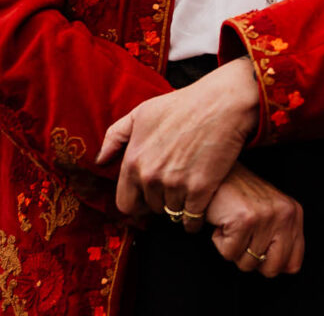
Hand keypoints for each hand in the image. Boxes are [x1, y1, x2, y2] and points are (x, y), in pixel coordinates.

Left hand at [96, 57, 260, 229]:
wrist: (223, 103)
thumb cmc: (183, 104)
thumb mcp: (142, 112)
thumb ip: (115, 136)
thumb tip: (100, 161)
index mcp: (133, 161)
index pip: (125, 204)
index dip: (138, 203)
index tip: (149, 198)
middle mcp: (150, 176)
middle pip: (151, 209)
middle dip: (161, 202)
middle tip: (175, 188)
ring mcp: (175, 184)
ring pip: (172, 214)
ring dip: (180, 207)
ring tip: (190, 191)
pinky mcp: (200, 189)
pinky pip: (192, 220)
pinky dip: (196, 219)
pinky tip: (202, 205)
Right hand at [206, 163, 304, 277]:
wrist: (217, 173)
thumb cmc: (240, 197)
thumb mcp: (270, 214)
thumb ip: (283, 240)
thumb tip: (288, 270)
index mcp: (294, 213)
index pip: (293, 263)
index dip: (271, 264)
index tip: (258, 249)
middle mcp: (285, 214)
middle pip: (272, 269)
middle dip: (252, 261)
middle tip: (244, 238)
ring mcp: (266, 217)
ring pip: (247, 264)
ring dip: (233, 248)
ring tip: (233, 225)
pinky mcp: (245, 220)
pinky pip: (229, 253)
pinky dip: (220, 242)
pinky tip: (223, 221)